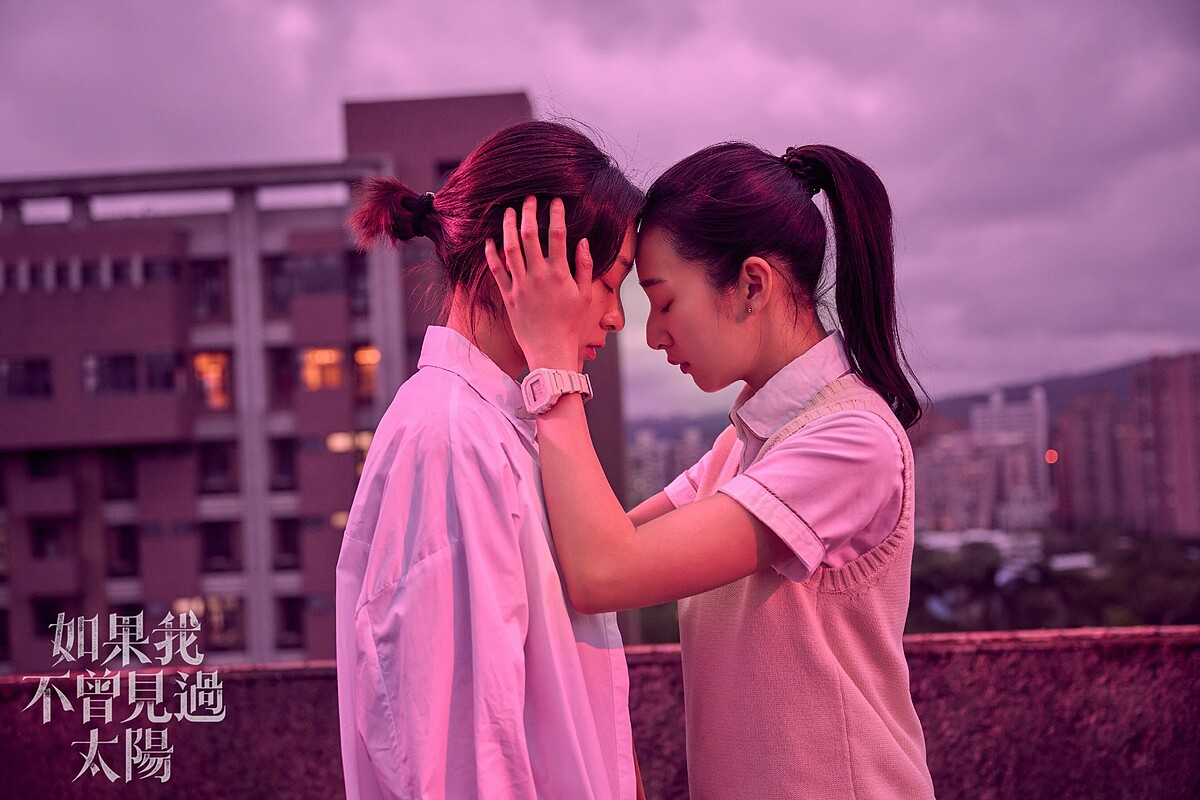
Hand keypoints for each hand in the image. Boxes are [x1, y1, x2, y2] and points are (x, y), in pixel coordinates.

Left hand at [485, 196, 592, 370]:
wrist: (550, 351)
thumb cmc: (571, 325)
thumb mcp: (586, 296)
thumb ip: (585, 267)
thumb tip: (582, 243)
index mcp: (560, 274)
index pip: (558, 235)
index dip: (556, 214)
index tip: (555, 201)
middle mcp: (538, 276)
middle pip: (531, 236)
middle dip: (529, 213)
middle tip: (529, 199)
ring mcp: (521, 286)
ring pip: (511, 249)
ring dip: (509, 228)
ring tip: (509, 212)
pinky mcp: (508, 297)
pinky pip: (497, 271)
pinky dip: (492, 255)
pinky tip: (490, 241)